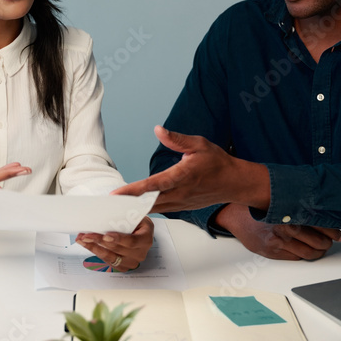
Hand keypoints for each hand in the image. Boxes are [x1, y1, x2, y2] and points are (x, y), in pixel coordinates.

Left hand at [76, 216, 154, 271]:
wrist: (139, 231)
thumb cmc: (136, 221)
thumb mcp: (136, 213)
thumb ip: (127, 209)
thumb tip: (112, 199)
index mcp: (146, 238)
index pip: (132, 241)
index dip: (118, 239)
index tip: (106, 235)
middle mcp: (140, 253)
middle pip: (117, 249)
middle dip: (100, 241)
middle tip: (86, 234)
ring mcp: (132, 262)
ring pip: (110, 257)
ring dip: (94, 247)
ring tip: (82, 239)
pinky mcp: (123, 267)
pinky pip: (107, 261)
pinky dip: (95, 252)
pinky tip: (87, 244)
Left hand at [111, 126, 270, 212]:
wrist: (234, 183)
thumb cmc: (217, 163)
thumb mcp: (199, 144)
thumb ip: (177, 139)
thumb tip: (158, 130)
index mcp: (182, 176)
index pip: (153, 185)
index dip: (133, 190)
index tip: (116, 194)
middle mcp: (180, 193)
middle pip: (148, 202)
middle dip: (127, 204)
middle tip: (106, 205)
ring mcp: (181, 203)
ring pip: (153, 209)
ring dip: (134, 209)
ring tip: (114, 207)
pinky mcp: (181, 208)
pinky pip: (160, 210)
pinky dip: (146, 210)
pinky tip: (133, 209)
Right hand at [214, 203, 340, 260]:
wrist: (235, 216)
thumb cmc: (259, 207)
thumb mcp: (280, 202)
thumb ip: (299, 207)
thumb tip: (322, 212)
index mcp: (291, 213)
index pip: (321, 225)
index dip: (333, 231)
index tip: (338, 234)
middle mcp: (286, 228)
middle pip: (318, 241)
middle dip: (328, 242)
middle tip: (331, 240)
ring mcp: (279, 242)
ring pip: (309, 253)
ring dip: (319, 251)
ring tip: (321, 247)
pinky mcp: (272, 252)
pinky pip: (296, 258)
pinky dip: (304, 255)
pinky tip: (306, 251)